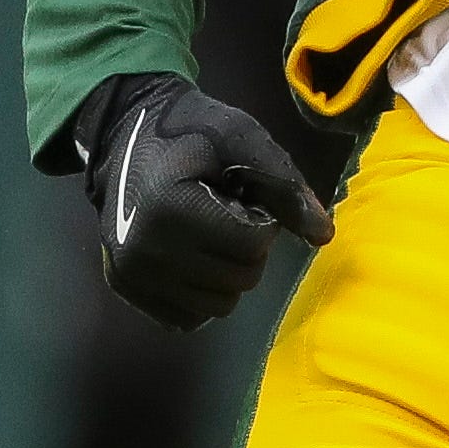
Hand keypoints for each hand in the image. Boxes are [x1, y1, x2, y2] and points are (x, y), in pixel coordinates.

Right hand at [75, 72, 333, 331]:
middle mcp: (145, 252)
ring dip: (226, 274)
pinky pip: (187, 316)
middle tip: (228, 213)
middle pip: (239, 280)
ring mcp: (131, 275)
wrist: (124, 133)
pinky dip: (198, 292)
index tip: (242, 195)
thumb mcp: (241, 137)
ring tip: (208, 233)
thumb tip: (323, 236)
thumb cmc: (191, 131)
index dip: (261, 219)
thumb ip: (284, 183)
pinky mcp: (125, 289)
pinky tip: (189, 255)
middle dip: (247, 249)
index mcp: (171, 209)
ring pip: (217, 306)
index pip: (252, 245)